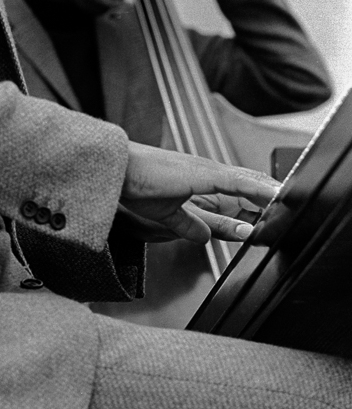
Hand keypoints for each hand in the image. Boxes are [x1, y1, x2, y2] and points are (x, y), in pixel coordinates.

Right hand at [119, 142, 278, 243]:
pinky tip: (274, 198)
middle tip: (289, 212)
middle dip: (271, 200)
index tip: (273, 217)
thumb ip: (188, 225)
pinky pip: (241, 183)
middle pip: (251, 185)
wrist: (118, 172)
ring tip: (290, 207)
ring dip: (272, 196)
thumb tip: (204, 237)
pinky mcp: (206, 174)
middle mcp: (208, 172)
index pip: (239, 191)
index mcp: (200, 179)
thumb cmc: (134, 186)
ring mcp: (209, 171)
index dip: (258, 203)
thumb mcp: (167, 215)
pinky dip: (260, 191)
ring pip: (252, 183)